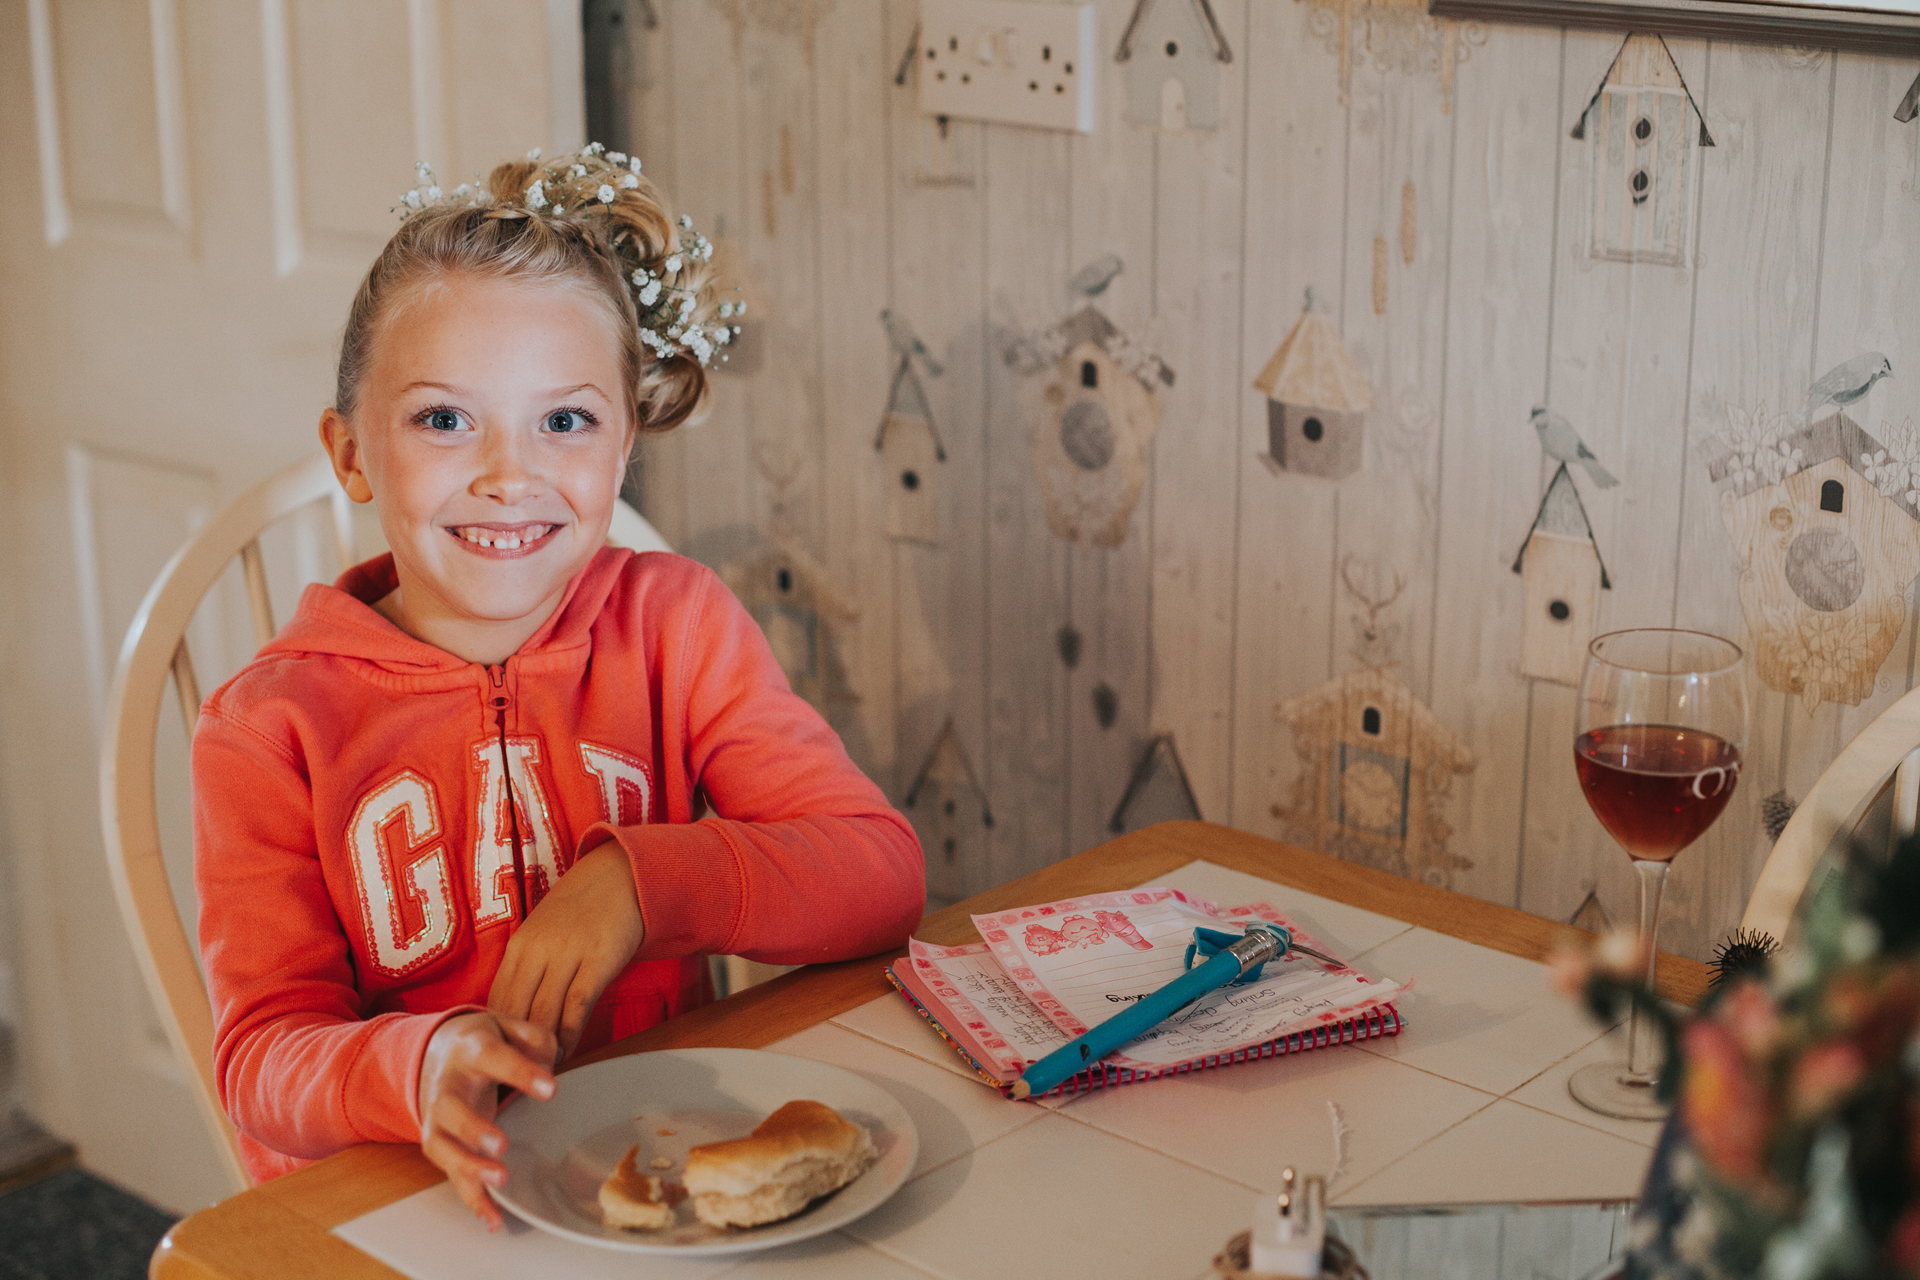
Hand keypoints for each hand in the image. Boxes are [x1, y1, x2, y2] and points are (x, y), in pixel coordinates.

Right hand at [417, 1011, 556, 1228]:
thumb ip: (534, 1040)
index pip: (492, 1057)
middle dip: (473, 1128)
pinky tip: (493, 1219)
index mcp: (470, 1049)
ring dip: (468, 1166)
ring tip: (500, 1180)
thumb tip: (547, 1068)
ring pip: (443, 1145)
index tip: (550, 1088)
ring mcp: (437, 1118)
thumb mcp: (508, 1026)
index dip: (520, 1072)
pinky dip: (471, 1198)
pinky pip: (451, 1174)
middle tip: (501, 1145)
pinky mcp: (441, 1145)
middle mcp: (447, 1085)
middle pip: (451, 1108)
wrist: (436, 1049)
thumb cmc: (483, 1042)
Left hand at [487, 841, 644, 1060]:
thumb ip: (529, 968)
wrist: (621, 877)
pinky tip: (567, 1052)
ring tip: (537, 1074)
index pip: (496, 1000)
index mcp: (520, 946)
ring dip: (540, 1049)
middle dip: (511, 1049)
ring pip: (543, 1013)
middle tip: (511, 1081)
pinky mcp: (597, 961)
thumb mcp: (544, 934)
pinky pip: (576, 1005)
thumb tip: (514, 1014)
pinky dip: (568, 1035)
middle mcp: (538, 951)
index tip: (495, 1063)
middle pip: (515, 1011)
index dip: (493, 1037)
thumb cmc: (582, 911)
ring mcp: (567, 955)